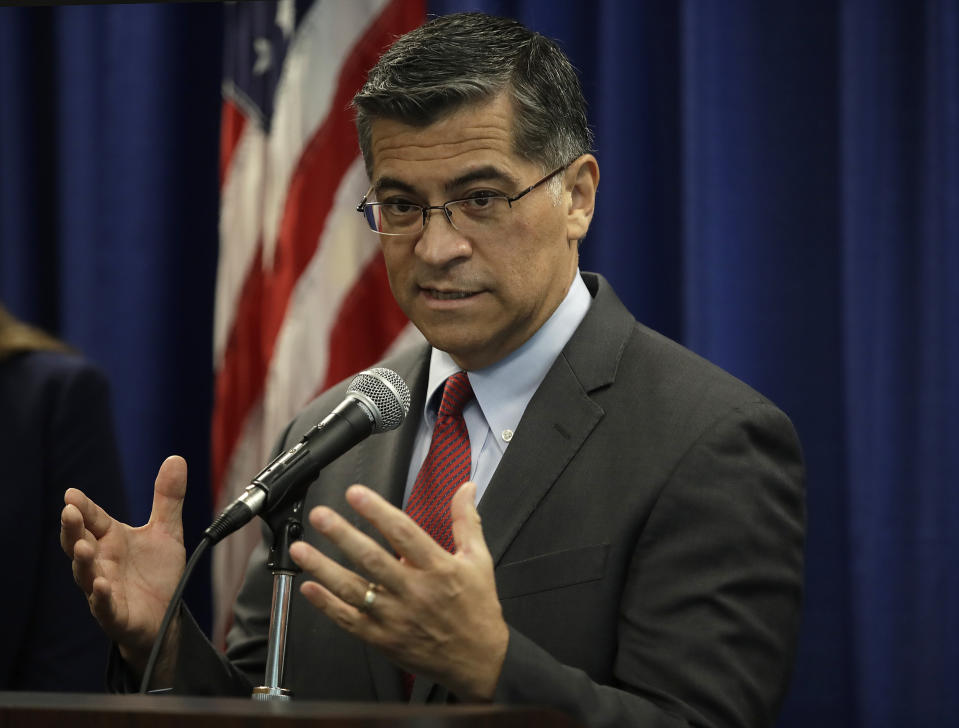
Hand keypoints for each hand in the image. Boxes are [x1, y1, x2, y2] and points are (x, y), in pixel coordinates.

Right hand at [60, 455, 187, 675]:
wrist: (165, 616)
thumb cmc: (156, 573)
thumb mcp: (166, 532)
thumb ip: (168, 498)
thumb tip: (176, 458)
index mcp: (111, 540)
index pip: (93, 520)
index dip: (82, 507)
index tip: (72, 494)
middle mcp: (102, 562)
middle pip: (80, 543)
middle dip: (73, 529)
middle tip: (69, 512)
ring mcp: (104, 588)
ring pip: (86, 574)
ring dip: (83, 561)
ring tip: (84, 547)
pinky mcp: (114, 613)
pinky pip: (104, 605)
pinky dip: (101, 596)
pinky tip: (101, 586)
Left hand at [289, 481, 508, 700]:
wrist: (479, 661)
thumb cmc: (477, 609)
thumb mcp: (478, 560)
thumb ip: (467, 521)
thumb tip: (466, 487)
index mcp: (438, 568)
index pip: (404, 534)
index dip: (378, 512)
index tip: (356, 494)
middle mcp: (415, 592)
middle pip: (372, 559)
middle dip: (342, 535)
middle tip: (320, 516)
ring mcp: (396, 618)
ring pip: (354, 590)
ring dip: (324, 568)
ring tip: (301, 549)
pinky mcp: (383, 639)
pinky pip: (350, 620)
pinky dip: (327, 605)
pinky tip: (308, 587)